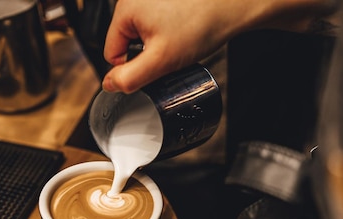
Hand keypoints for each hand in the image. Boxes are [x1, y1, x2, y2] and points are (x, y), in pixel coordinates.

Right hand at [101, 0, 337, 92]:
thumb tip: (109, 85)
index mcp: (124, 9)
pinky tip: (182, 34)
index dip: (132, 68)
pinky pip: (154, 26)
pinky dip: (166, 35)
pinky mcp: (162, 1)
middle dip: (146, 55)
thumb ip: (131, 77)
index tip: (155, 65)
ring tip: (178, 43)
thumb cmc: (200, 26)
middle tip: (170, 54)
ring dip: (156, 46)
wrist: (233, 6)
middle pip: (126, 43)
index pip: (111, 52)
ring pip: (141, 36)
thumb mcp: (161, 60)